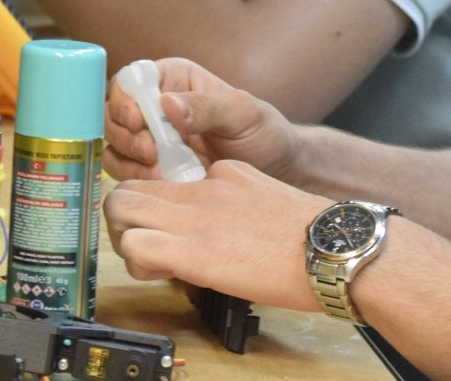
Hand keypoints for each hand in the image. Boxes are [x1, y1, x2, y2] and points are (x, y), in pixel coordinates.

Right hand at [105, 58, 300, 184]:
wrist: (276, 173)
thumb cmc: (264, 133)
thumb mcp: (242, 113)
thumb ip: (206, 106)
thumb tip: (167, 103)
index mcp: (173, 78)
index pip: (131, 79)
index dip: (125, 99)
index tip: (138, 121)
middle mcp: (156, 105)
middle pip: (114, 112)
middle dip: (126, 134)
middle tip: (151, 152)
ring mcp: (151, 138)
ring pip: (115, 143)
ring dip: (128, 159)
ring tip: (158, 170)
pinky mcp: (152, 168)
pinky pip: (125, 171)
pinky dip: (134, 178)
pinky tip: (158, 184)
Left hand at [105, 160, 328, 311]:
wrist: (332, 246)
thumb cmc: (309, 232)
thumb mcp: (264, 193)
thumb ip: (233, 195)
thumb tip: (221, 215)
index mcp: (217, 176)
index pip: (158, 180)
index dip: (149, 208)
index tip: (160, 229)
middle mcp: (198, 189)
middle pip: (125, 189)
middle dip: (121, 220)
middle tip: (141, 246)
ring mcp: (193, 218)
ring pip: (118, 210)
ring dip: (122, 238)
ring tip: (147, 262)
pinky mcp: (194, 252)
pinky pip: (135, 247)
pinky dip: (135, 262)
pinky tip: (159, 274)